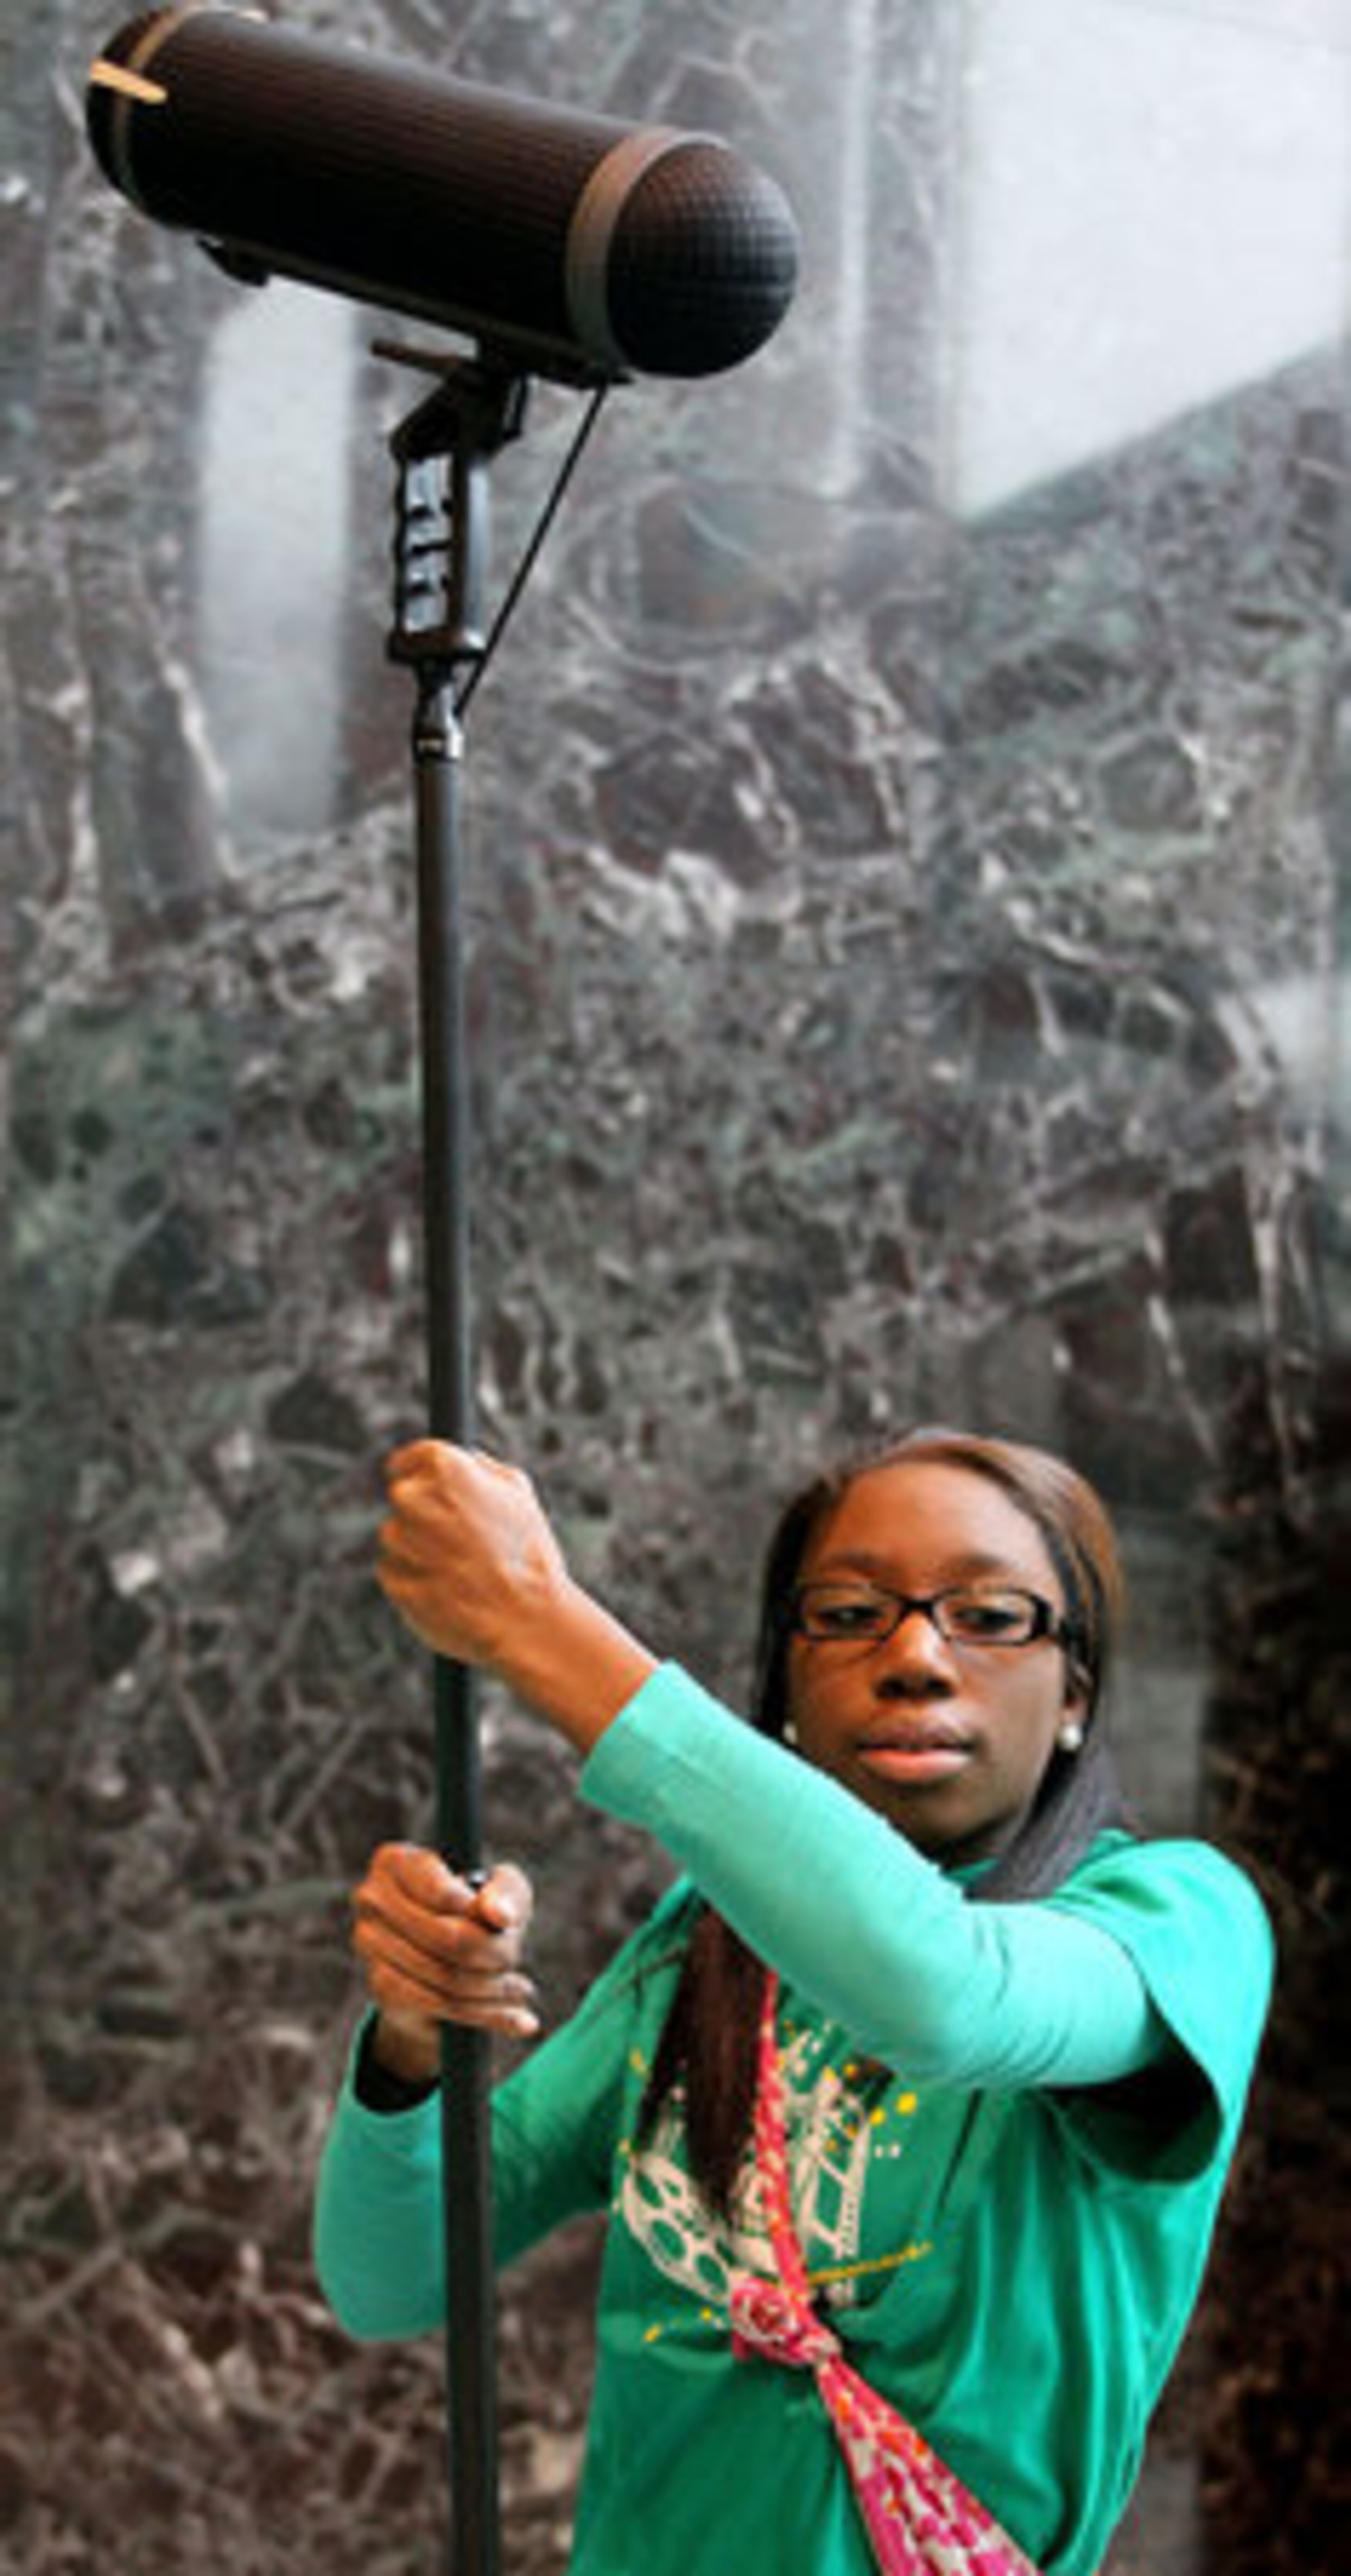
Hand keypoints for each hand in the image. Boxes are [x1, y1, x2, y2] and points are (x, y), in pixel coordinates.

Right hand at [352, 1844, 537, 2081]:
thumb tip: (499, 1917)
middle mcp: (371, 1897)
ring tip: (521, 1989)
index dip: (483, 1915)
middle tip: (516, 1959)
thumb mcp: (502, 1891)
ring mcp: (369, 1943)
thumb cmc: (477, 1911)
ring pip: (446, 1976)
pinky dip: (485, 2015)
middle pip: (449, 1938)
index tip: (509, 1925)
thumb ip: (506, 1894)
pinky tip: (518, 2020)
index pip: (444, 1895)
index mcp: (395, 1862)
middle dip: (497, 1955)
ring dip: (494, 1989)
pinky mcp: (379, 1984)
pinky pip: (439, 2006)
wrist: (443, 1960)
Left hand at [377, 1441, 570, 1669]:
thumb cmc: (530, 1557)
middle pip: (402, 1494)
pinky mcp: (394, 1579)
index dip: (417, 1467)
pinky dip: (411, 1577)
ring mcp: (402, 1541)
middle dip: (422, 1510)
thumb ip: (487, 1471)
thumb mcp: (521, 1498)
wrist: (526, 1619)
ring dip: (416, 1546)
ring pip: (394, 1534)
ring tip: (458, 1567)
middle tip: (453, 1533)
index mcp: (449, 1470)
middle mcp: (417, 1499)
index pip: (415, 1455)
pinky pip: (392, 1570)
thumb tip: (469, 1460)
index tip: (420, 1478)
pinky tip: (445, 1588)